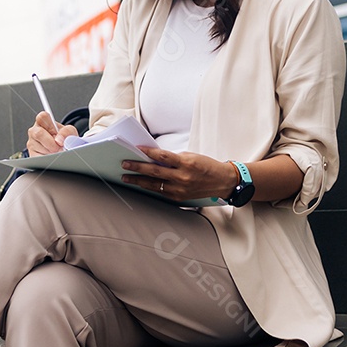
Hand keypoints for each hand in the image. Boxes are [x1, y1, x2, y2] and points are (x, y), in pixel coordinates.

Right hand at [27, 112, 78, 155]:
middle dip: (51, 142)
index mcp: (43, 122)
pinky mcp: (32, 155)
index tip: (57, 134)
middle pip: (38, 133)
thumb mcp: (70, 132)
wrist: (65, 150)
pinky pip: (39, 158)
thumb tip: (59, 140)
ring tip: (57, 152)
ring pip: (39, 147)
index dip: (51, 126)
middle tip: (60, 147)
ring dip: (51, 152)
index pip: (42, 116)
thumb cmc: (64, 138)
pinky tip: (53, 158)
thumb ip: (67, 132)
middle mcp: (34, 131)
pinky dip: (49, 160)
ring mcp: (31, 143)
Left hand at [121, 147, 235, 201]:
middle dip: (137, 168)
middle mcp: (183, 177)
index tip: (137, 149)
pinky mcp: (179, 197)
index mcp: (187, 163)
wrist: (222, 182)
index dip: (148, 152)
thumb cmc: (206, 166)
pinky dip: (150, 187)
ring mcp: (180, 189)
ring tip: (127, 177)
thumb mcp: (191, 156)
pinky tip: (141, 183)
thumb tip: (153, 157)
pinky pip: (160, 191)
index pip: (163, 156)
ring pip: (154, 184)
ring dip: (138, 180)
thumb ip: (173, 158)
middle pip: (155, 171)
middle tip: (125, 164)